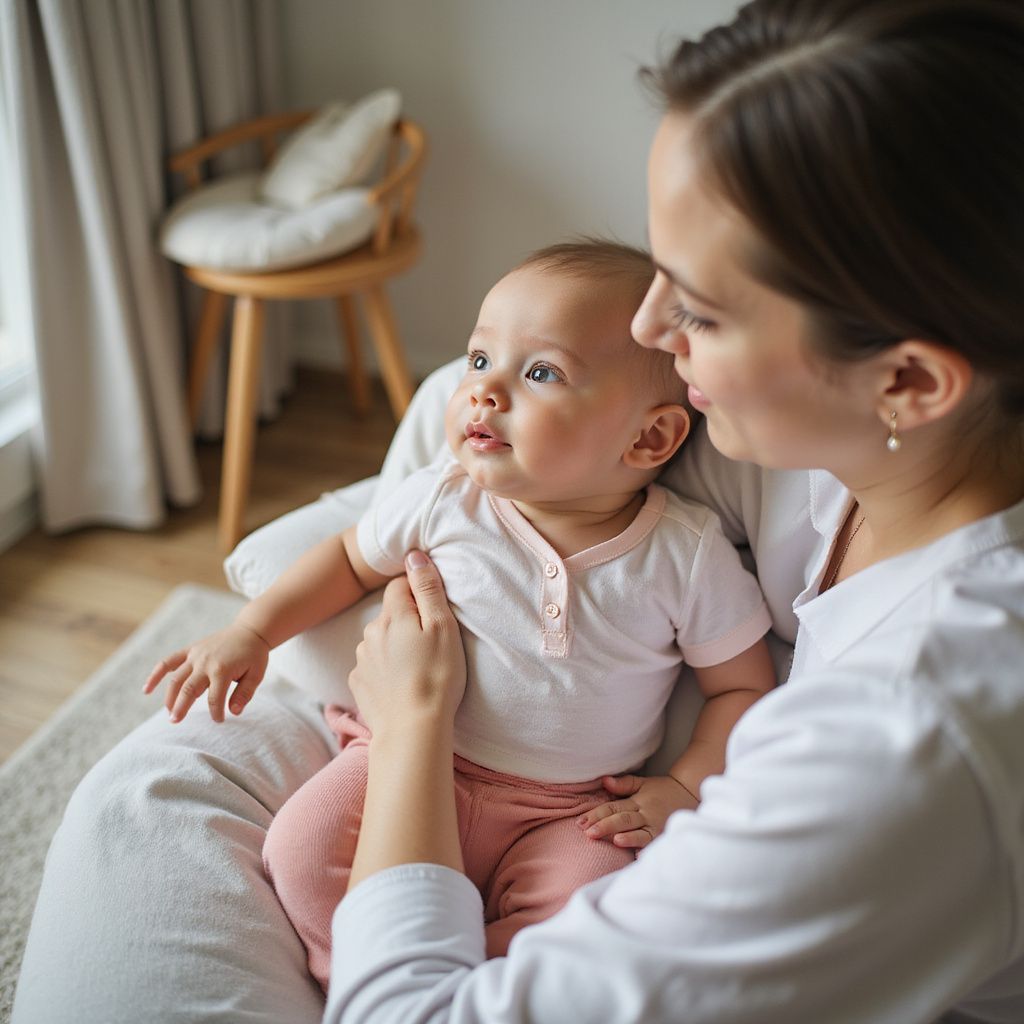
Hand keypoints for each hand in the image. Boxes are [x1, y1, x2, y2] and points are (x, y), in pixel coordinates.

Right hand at [143, 622, 268, 722]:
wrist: (249, 631)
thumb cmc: (254, 655)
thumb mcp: (256, 674)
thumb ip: (245, 694)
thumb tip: (234, 712)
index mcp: (222, 670)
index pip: (214, 699)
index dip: (216, 712)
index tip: (219, 720)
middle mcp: (205, 662)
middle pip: (189, 690)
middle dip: (181, 708)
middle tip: (175, 722)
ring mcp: (195, 655)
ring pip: (176, 679)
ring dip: (170, 697)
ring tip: (170, 714)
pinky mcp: (190, 650)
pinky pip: (168, 662)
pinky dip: (156, 674)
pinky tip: (147, 689)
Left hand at [348, 550, 465, 737]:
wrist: (412, 731)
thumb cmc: (436, 677)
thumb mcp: (443, 627)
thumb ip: (428, 589)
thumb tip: (414, 555)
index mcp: (393, 616)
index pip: (400, 585)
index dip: (418, 591)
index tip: (434, 610)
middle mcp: (370, 633)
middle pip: (390, 614)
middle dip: (407, 621)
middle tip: (432, 644)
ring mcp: (361, 660)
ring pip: (380, 640)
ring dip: (395, 646)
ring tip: (418, 668)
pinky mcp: (358, 683)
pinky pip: (372, 666)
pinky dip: (385, 670)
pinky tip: (402, 684)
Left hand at [577, 773, 698, 849]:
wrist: (692, 792)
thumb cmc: (662, 790)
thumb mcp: (643, 783)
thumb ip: (623, 784)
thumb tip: (604, 781)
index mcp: (637, 801)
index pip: (613, 807)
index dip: (597, 814)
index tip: (580, 822)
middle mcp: (646, 814)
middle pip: (623, 820)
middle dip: (605, 826)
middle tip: (588, 833)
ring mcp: (657, 826)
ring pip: (640, 832)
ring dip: (628, 837)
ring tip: (615, 840)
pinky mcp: (666, 836)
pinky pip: (656, 843)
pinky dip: (648, 849)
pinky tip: (640, 857)